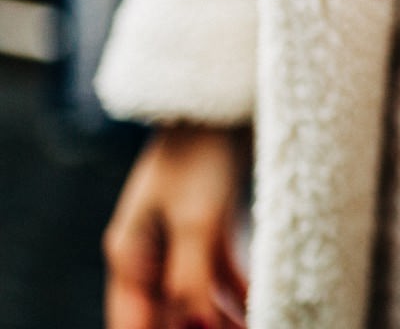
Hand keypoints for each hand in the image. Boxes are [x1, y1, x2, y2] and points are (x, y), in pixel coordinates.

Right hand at [104, 125, 249, 328]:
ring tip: (258, 327)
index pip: (135, 320)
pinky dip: (239, 293)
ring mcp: (180, 238)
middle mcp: (150, 252)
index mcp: (131, 254)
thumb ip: (191, 279)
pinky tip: (262, 305)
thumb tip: (195, 328)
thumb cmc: (199, 154)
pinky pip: (220, 272)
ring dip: (222, 319)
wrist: (220, 100)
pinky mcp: (209, 225)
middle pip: (169, 313)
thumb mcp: (196, 221)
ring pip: (198, 296)